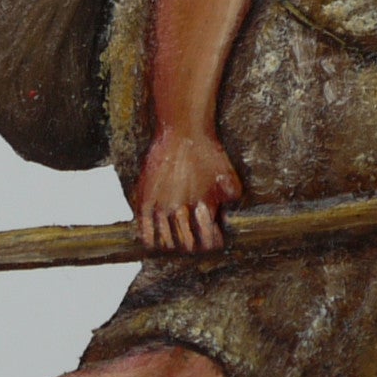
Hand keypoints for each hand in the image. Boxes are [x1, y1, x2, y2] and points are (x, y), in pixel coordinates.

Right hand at [134, 128, 242, 252]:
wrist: (183, 131)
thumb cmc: (208, 152)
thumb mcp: (228, 174)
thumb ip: (231, 196)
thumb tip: (228, 215)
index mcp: (204, 206)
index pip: (208, 243)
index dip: (212, 244)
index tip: (212, 239)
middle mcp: (182, 210)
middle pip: (187, 246)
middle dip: (193, 246)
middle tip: (194, 239)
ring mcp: (162, 206)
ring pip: (167, 242)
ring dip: (173, 244)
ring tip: (176, 239)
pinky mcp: (146, 199)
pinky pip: (145, 230)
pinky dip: (151, 240)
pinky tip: (156, 241)